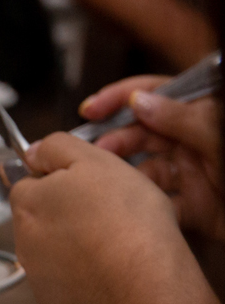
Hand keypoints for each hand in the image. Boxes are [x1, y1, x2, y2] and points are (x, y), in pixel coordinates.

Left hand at [9, 132, 195, 303]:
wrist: (144, 289)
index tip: (88, 187)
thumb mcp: (95, 162)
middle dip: (69, 214)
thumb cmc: (126, 225)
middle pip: (42, 218)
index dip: (62, 181)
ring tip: (114, 243)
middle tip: (108, 214)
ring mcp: (37, 277)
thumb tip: (35, 151)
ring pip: (55, 251)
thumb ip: (57, 148)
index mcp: (28, 203)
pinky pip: (68, 284)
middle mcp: (23, 241)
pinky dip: (84, 278)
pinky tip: (110, 271)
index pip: (32, 183)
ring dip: (77, 245)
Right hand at [80, 76, 224, 240]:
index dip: (120, 98)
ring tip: (106, 184)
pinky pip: (157, 206)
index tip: (91, 110)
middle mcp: (193, 141)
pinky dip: (141, 209)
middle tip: (94, 154)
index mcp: (202, 114)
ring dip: (123, 177)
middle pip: (141, 134)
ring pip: (143, 172)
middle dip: (114, 142)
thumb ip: (183, 118)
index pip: (154, 94)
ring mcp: (191, 174)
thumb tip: (139, 103)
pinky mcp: (192, 208)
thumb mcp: (222, 135)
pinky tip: (127, 209)